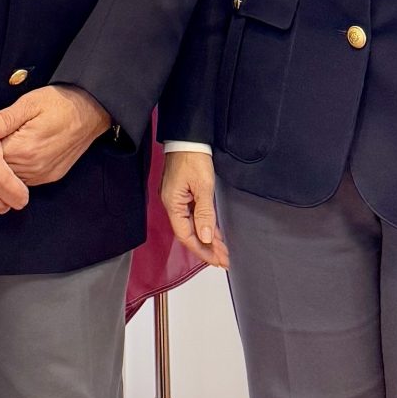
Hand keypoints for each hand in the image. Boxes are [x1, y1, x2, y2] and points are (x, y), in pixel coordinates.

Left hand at [0, 85, 112, 186]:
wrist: (91, 110)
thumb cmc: (60, 103)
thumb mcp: (29, 103)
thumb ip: (5, 119)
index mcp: (25, 149)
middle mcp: (34, 168)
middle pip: (0, 170)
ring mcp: (43, 175)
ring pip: (12, 177)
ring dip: (6, 164)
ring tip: (7, 143)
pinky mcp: (51, 176)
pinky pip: (26, 178)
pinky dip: (19, 168)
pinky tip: (19, 152)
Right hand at [161, 151, 227, 267]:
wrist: (187, 137)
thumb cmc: (193, 157)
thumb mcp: (203, 186)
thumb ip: (204, 213)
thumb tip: (205, 237)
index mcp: (173, 203)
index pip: (186, 235)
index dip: (201, 250)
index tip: (217, 260)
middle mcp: (172, 203)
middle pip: (189, 232)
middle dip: (206, 247)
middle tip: (224, 259)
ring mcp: (177, 199)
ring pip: (192, 225)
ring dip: (207, 238)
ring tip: (222, 250)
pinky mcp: (183, 194)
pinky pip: (193, 215)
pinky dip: (204, 225)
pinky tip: (214, 233)